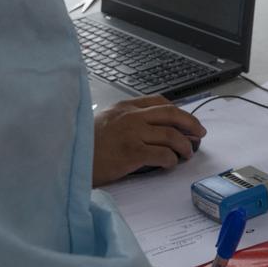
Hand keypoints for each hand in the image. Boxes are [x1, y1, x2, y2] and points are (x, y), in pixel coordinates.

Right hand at [92, 96, 206, 186]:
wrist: (68, 158)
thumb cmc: (85, 145)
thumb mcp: (105, 122)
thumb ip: (126, 120)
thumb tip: (153, 130)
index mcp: (125, 107)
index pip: (159, 102)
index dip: (178, 112)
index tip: (187, 121)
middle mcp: (130, 116)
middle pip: (171, 114)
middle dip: (190, 123)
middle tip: (199, 133)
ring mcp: (132, 133)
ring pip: (170, 135)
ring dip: (184, 145)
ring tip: (186, 154)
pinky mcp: (131, 152)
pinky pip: (162, 154)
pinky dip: (171, 159)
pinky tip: (170, 164)